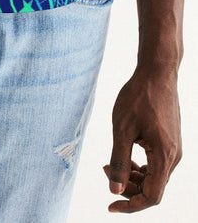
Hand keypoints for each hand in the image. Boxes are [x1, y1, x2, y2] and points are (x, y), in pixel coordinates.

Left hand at [104, 66, 181, 212]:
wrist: (156, 74)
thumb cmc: (137, 97)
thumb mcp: (122, 128)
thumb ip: (118, 160)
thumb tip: (113, 189)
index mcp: (164, 156)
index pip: (152, 197)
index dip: (130, 205)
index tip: (110, 207)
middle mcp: (174, 157)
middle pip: (152, 189)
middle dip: (127, 187)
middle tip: (105, 171)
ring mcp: (174, 150)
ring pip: (154, 177)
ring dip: (132, 176)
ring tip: (110, 163)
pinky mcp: (170, 142)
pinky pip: (156, 164)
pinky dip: (139, 166)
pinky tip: (124, 155)